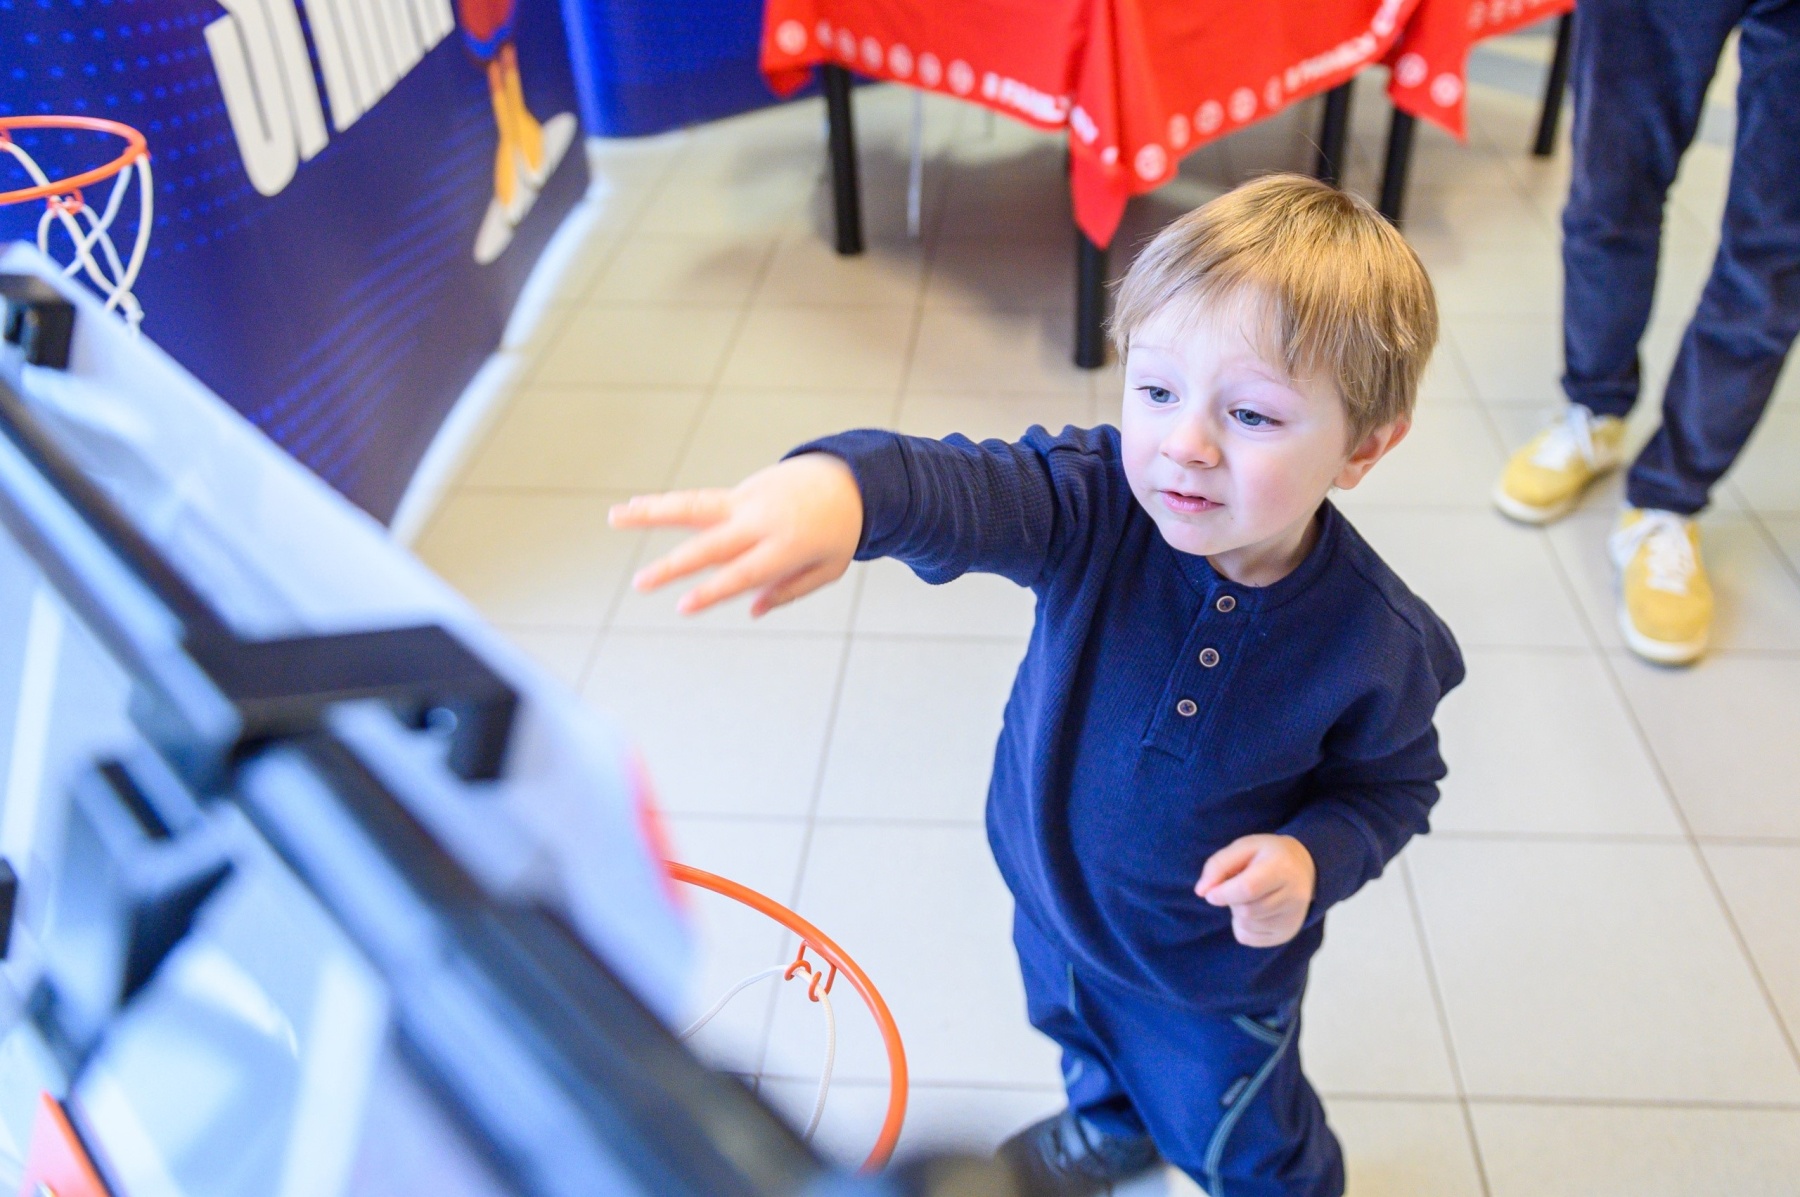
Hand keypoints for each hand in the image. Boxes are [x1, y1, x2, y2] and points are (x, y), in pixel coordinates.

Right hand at [607, 454, 862, 616]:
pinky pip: (699, 500)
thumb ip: (790, 590)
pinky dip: (667, 503)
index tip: (682, 607)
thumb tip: (751, 608)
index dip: (712, 591)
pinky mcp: (741, 490)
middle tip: (640, 583)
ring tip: (616, 516)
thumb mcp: (827, 569)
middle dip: (673, 566)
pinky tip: (635, 506)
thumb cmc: (838, 533)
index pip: (743, 573)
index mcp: (787, 546)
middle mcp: (761, 521)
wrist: (849, 479)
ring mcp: (748, 501)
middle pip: (710, 544)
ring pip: (694, 506)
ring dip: (652, 512)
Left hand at [1194, 834, 1316, 947]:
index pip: (1248, 889)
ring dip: (1237, 912)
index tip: (1210, 894)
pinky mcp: (1287, 933)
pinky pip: (1248, 938)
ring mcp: (1293, 918)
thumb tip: (1201, 891)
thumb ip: (1218, 865)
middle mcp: (1294, 897)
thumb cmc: (1267, 855)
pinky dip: (1241, 926)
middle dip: (1232, 900)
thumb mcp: (1244, 847)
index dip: (1224, 893)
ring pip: (1246, 925)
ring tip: (1250, 896)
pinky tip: (1254, 910)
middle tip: (1238, 886)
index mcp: (1282, 868)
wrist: (1304, 867)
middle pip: (1246, 910)